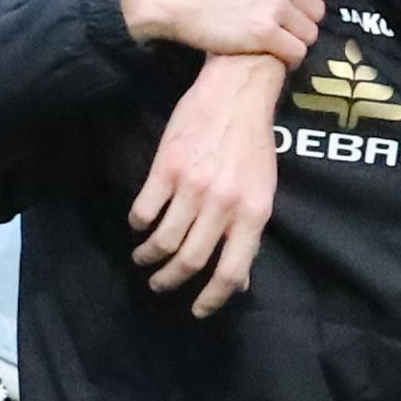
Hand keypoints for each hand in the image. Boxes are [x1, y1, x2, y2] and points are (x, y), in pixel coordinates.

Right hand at [124, 0, 322, 60]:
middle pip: (315, 7)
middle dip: (301, 19)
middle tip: (281, 28)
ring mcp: (274, 6)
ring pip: (309, 33)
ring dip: (295, 41)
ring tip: (275, 45)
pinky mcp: (265, 34)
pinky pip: (296, 52)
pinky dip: (288, 59)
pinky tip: (272, 57)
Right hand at [130, 55, 288, 312]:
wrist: (237, 91)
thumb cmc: (253, 143)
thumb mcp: (262, 192)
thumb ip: (249, 235)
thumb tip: (241, 281)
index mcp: (253, 214)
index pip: (232, 272)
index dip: (212, 298)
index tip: (197, 310)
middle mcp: (223, 205)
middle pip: (190, 261)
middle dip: (170, 280)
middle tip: (160, 284)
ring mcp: (194, 186)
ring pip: (163, 240)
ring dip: (148, 257)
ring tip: (143, 258)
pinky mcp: (167, 167)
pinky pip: (145, 210)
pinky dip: (138, 224)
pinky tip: (139, 225)